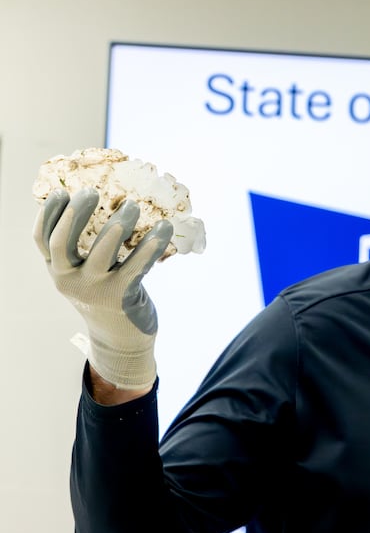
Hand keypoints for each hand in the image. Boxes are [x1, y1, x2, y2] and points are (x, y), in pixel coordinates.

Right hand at [33, 188, 172, 389]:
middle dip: (75, 214)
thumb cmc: (105, 296)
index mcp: (60, 272)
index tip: (61, 191)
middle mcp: (70, 281)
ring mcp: (95, 290)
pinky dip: (150, 246)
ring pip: (101, 251)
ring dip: (118, 224)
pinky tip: (163, 228)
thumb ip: (86, 250)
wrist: (122, 340)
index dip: (49, 214)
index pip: (43, 240)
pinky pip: (136, 266)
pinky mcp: (121, 296)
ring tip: (132, 206)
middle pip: (63, 243)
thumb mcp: (87, 275)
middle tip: (91, 192)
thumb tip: (102, 207)